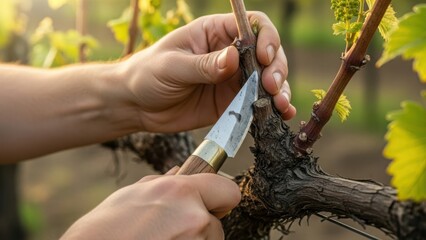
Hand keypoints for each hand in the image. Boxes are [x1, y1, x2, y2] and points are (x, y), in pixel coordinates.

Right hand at [61, 168, 239, 239]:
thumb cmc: (105, 228)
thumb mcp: (133, 195)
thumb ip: (163, 183)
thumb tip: (179, 173)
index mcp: (181, 191)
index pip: (228, 191)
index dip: (220, 198)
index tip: (212, 204)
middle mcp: (194, 217)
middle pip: (217, 222)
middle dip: (200, 225)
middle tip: (172, 228)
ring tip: (161, 239)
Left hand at [124, 12, 295, 131]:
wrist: (136, 105)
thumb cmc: (148, 74)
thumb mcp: (172, 66)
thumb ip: (203, 65)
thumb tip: (233, 58)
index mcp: (214, 33)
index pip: (251, 25)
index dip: (265, 37)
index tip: (264, 57)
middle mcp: (229, 54)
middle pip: (267, 53)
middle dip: (275, 68)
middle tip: (271, 86)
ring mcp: (232, 80)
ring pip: (267, 79)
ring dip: (279, 90)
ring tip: (280, 105)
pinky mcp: (231, 103)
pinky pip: (257, 104)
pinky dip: (272, 109)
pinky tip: (282, 115)